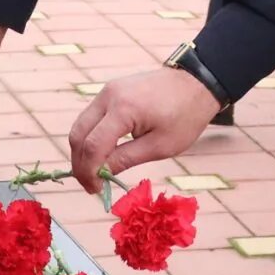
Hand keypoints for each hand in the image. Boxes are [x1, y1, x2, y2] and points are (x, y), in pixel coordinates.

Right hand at [69, 68, 222, 191]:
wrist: (196, 83)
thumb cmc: (185, 116)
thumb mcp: (160, 146)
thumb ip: (125, 159)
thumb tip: (100, 175)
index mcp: (122, 109)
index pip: (92, 146)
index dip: (89, 172)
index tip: (95, 190)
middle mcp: (108, 96)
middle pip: (78, 134)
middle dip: (79, 163)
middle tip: (91, 185)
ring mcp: (107, 90)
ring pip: (80, 125)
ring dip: (82, 151)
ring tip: (95, 173)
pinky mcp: (110, 90)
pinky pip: (91, 117)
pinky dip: (90, 137)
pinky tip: (101, 154)